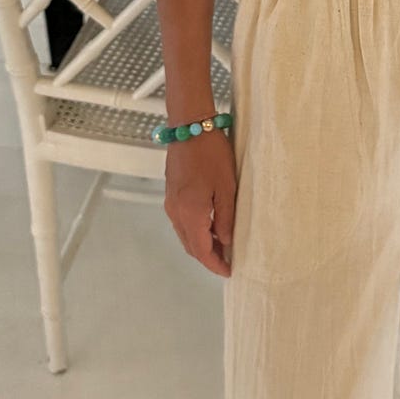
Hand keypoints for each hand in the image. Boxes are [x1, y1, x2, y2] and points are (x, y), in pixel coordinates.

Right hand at [163, 128, 234, 277]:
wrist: (190, 127)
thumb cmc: (212, 154)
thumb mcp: (227, 187)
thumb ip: (225, 218)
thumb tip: (225, 242)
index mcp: (190, 213)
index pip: (201, 250)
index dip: (215, 264)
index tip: (229, 271)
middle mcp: (175, 212)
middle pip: (190, 246)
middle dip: (208, 257)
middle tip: (229, 260)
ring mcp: (171, 203)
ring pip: (185, 235)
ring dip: (202, 244)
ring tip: (223, 245)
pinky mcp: (171, 194)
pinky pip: (182, 222)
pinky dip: (196, 231)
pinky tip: (212, 226)